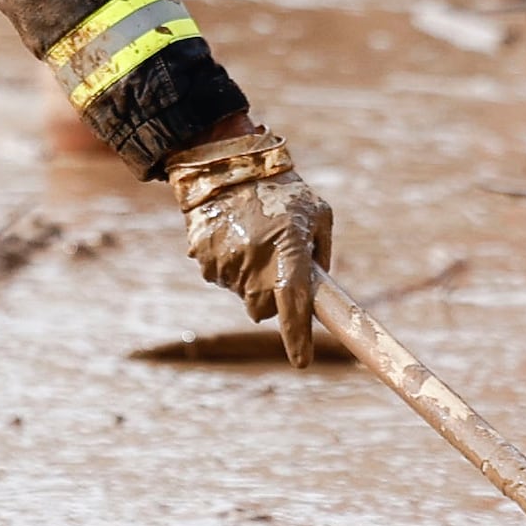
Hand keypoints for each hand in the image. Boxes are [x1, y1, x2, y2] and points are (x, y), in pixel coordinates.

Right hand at [167, 120, 332, 363]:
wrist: (225, 163)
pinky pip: (219, 277)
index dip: (297, 336)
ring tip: (251, 238)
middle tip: (273, 266)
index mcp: (289, 249)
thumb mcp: (317, 213)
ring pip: (239, 292)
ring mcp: (225, 261)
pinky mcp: (203, 258)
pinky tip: (231, 236)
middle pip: (261, 309)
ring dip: (247, 276)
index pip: (293, 304)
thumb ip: (322, 253)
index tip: (302, 362)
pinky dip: (227, 265)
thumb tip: (318, 287)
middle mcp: (255, 261)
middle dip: (269, 297)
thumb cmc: (282, 189)